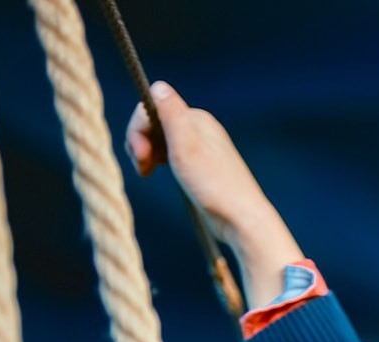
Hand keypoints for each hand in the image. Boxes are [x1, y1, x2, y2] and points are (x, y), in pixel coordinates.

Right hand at [126, 82, 284, 252]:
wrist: (240, 219)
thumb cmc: (214, 185)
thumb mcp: (187, 147)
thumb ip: (171, 114)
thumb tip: (159, 84)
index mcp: (197, 120)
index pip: (152, 108)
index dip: (138, 129)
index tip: (138, 154)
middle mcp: (199, 130)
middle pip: (154, 124)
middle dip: (139, 141)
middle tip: (140, 166)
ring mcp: (199, 149)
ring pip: (158, 140)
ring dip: (144, 153)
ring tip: (144, 171)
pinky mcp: (197, 168)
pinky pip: (167, 155)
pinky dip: (154, 161)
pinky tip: (150, 172)